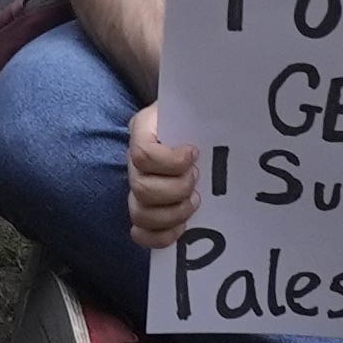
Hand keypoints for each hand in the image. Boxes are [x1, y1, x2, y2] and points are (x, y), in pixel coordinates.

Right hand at [121, 96, 203, 253]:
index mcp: (141, 131)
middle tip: (197, 179)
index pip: (142, 154)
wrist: (184, 125)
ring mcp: (135, 187)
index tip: (194, 153)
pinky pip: (139, 233)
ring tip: (194, 202)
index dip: (171, 161)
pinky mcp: (143, 211)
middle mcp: (132, 162)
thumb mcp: (188, 106)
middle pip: (142, 188)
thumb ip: (193, 109)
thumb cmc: (189, 118)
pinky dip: (160, 236)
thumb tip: (210, 121)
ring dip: (173, 213)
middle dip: (177, 189)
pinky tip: (181, 228)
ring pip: (140, 213)